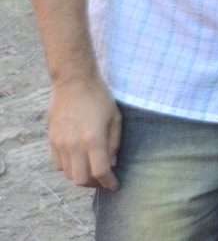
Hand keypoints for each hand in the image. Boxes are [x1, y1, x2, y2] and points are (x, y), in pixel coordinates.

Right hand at [48, 74, 121, 189]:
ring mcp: (60, 144)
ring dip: (81, 177)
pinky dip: (69, 168)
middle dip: (95, 184)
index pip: (100, 171)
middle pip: (81, 179)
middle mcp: (74, 145)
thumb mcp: (115, 118)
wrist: (74, 82)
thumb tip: (112, 164)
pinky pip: (58, 165)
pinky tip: (79, 161)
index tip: (115, 185)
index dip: (109, 182)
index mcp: (93, 139)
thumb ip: (114, 143)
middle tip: (104, 180)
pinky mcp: (51, 140)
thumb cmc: (100, 97)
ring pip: (68, 174)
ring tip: (93, 171)